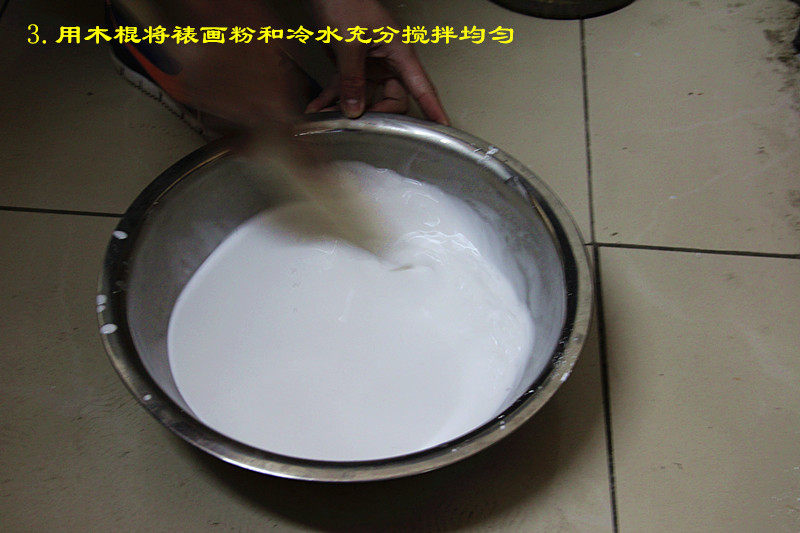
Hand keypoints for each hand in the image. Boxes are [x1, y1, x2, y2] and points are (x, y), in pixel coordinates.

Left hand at [305, 0, 448, 124]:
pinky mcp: (352, 65)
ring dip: (347, 108)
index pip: (422, 87)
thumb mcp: (349, 42)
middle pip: (394, 99)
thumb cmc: (345, 0)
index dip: (433, 108)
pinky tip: (318, 107)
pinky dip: (332, 98)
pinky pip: (346, 87)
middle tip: (359, 122)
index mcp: (399, 52)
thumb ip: (352, 79)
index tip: (442, 125)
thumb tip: (355, 108)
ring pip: (367, 97)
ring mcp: (370, 64)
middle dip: (377, 114)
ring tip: (329, 116)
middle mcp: (388, 60)